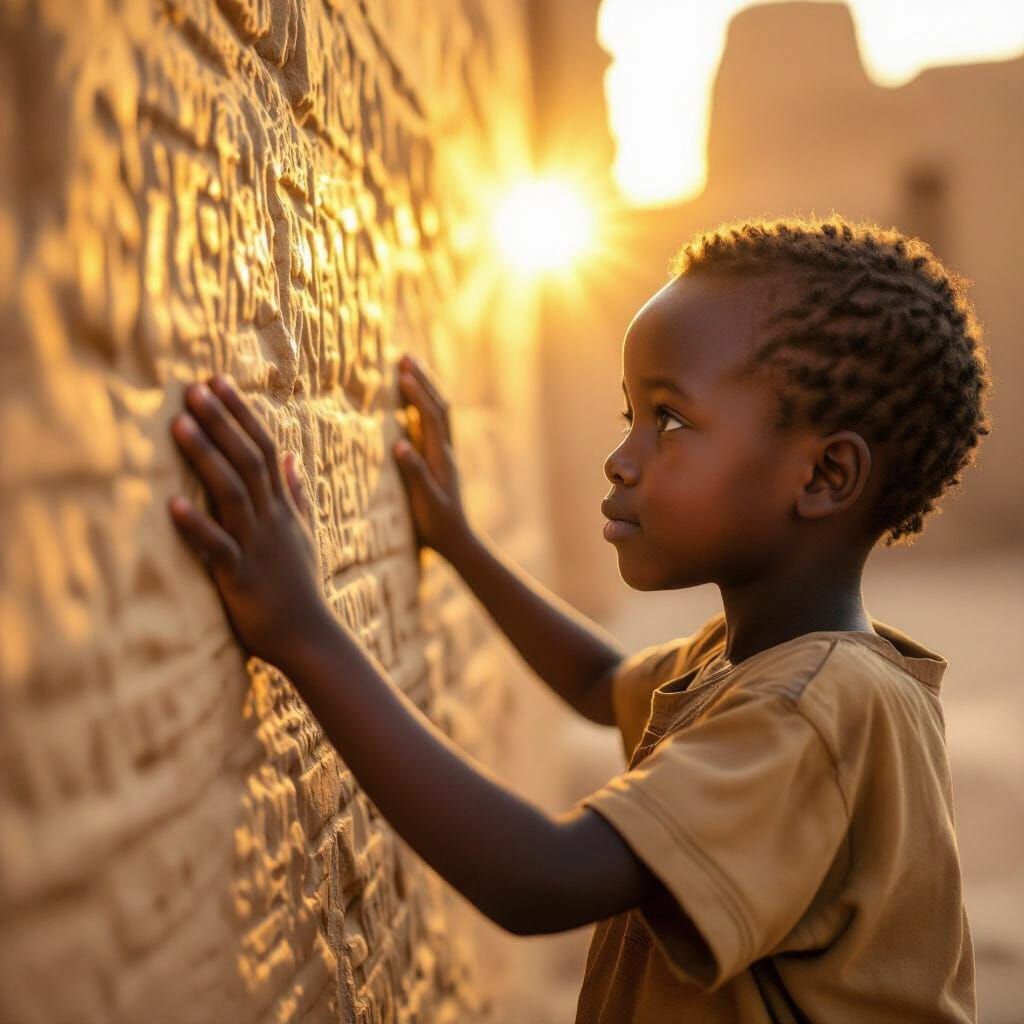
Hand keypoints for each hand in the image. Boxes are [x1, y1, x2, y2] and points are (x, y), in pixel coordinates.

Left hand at [167, 375, 330, 669]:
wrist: (309, 636)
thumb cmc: (300, 585)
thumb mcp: (304, 532)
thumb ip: (297, 492)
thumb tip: (291, 457)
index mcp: (283, 507)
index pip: (264, 447)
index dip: (241, 413)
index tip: (218, 381)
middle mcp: (271, 519)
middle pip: (248, 459)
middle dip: (221, 422)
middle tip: (193, 388)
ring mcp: (258, 545)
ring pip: (234, 493)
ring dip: (207, 457)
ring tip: (180, 425)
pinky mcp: (241, 576)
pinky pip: (218, 547)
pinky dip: (197, 526)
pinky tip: (172, 504)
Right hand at [393, 353, 471, 560]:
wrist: (456, 539)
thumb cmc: (437, 524)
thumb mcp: (425, 500)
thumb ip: (414, 472)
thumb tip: (399, 443)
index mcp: (441, 458)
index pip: (430, 418)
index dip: (417, 395)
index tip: (402, 374)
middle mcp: (446, 451)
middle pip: (439, 407)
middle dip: (423, 381)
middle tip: (405, 358)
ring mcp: (445, 454)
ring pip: (440, 412)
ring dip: (427, 389)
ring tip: (411, 369)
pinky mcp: (441, 459)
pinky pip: (435, 424)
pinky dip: (425, 406)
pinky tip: (415, 403)